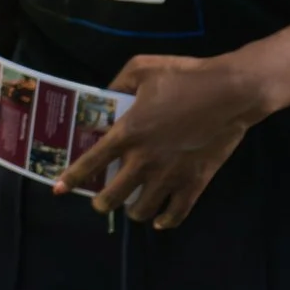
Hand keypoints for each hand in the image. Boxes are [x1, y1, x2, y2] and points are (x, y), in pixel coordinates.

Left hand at [54, 54, 266, 227]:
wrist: (231, 92)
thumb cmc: (185, 76)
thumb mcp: (141, 68)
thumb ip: (117, 83)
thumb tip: (104, 96)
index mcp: (128, 133)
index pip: (91, 162)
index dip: (72, 178)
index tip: (58, 189)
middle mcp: (144, 161)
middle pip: (113, 196)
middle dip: (101, 203)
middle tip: (100, 200)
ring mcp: (170, 176)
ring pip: (142, 210)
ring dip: (132, 211)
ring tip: (130, 206)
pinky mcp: (195, 183)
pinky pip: (176, 214)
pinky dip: (165, 221)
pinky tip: (159, 220)